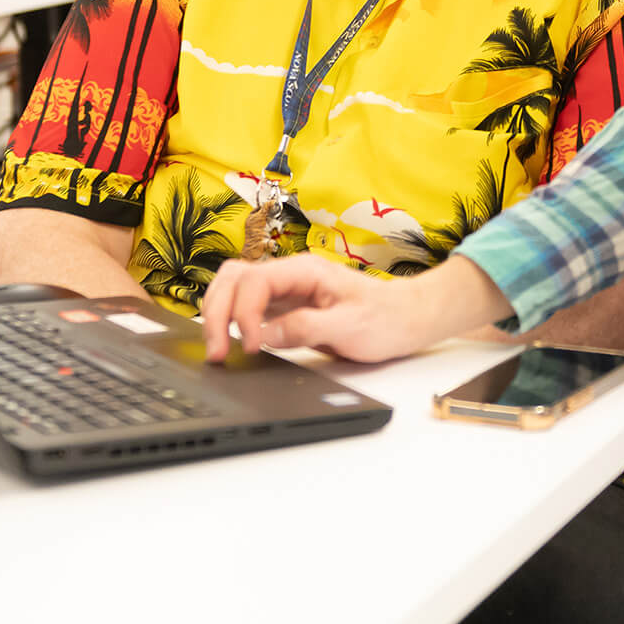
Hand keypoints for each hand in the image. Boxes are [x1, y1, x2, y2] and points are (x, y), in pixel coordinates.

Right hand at [201, 253, 512, 364]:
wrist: (406, 318)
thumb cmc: (385, 318)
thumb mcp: (349, 326)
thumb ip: (306, 327)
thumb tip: (265, 334)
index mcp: (304, 271)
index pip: (254, 282)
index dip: (244, 314)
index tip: (252, 346)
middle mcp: (289, 275)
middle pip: (232, 278)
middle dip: (216, 311)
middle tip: (218, 352)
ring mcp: (285, 290)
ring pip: (233, 288)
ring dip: (218, 314)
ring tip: (219, 349)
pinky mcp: (284, 308)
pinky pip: (245, 306)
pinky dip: (230, 320)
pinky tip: (231, 343)